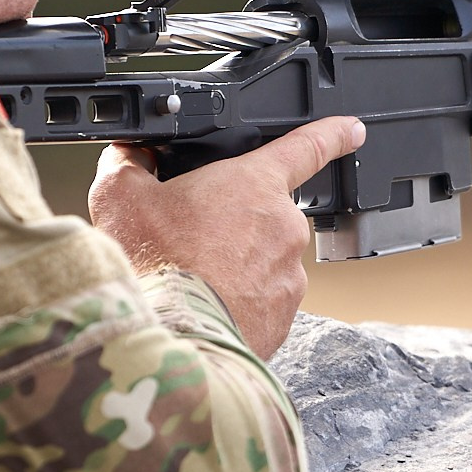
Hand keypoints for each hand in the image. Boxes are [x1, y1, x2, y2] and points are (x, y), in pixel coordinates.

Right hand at [89, 117, 367, 357]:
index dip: (331, 134)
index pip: (305, 147)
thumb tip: (128, 157)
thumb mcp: (120, 197)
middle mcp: (285, 228)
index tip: (350, 129)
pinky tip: (204, 307)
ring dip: (234, 266)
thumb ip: (128, 165)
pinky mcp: (283, 319)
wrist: (171, 341)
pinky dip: (236, 303)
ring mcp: (289, 277)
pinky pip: (261, 302)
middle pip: (263, 214)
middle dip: (232, 224)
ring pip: (262, 261)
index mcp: (255, 185)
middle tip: (188, 241)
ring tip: (191, 280)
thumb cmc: (155, 266)